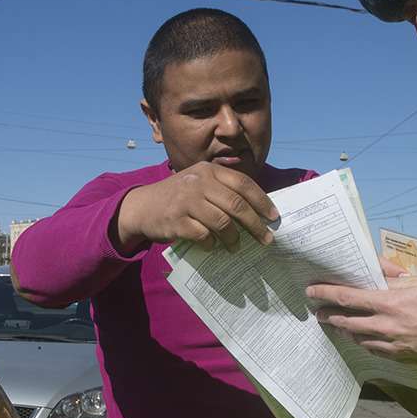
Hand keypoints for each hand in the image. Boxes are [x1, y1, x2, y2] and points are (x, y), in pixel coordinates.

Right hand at [115, 162, 278, 252]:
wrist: (143, 207)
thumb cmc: (179, 198)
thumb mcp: (199, 183)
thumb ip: (223, 190)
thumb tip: (258, 211)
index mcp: (209, 171)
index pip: (243, 183)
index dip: (262, 201)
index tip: (273, 217)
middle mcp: (198, 182)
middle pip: (236, 205)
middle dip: (255, 225)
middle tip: (265, 239)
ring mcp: (186, 201)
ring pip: (222, 222)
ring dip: (234, 238)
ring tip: (236, 246)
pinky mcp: (176, 221)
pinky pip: (204, 236)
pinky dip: (212, 244)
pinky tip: (213, 246)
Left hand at [307, 260, 416, 360]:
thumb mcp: (416, 284)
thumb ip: (392, 280)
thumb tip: (375, 273)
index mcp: (387, 302)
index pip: (347, 297)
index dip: (326, 293)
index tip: (312, 291)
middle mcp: (383, 324)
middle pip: (345, 320)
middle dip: (329, 315)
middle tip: (319, 312)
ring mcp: (388, 342)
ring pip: (356, 336)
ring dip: (343, 329)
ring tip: (336, 324)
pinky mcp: (395, 355)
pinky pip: (372, 348)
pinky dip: (362, 341)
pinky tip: (359, 337)